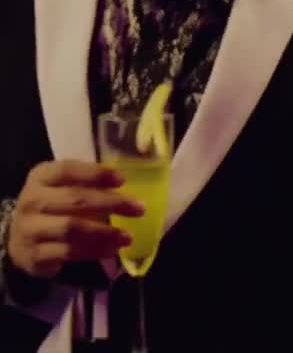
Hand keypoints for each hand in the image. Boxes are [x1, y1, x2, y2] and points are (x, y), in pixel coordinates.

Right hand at [6, 161, 142, 278]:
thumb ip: (88, 184)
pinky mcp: (34, 254)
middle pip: (75, 199)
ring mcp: (29, 229)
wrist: (21, 239)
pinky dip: (93, 251)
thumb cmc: (52, 206)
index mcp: (41, 177)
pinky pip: (68, 252)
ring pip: (71, 228)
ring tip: (128, 236)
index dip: (95, 174)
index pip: (67, 170)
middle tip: (139, 209)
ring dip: (104, 232)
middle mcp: (31, 201)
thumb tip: (128, 188)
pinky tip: (112, 249)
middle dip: (111, 203)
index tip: (122, 180)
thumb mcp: (62, 188)